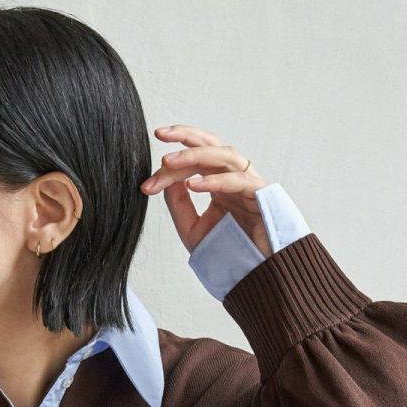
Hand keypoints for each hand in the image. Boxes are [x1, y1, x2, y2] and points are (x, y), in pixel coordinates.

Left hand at [140, 124, 271, 257]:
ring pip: (223, 155)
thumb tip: (165, 179)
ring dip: (195, 154)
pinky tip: (192, 186)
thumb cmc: (230, 252)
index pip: (192, 163)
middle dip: (184, 135)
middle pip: (210, 144)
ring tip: (169, 162)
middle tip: (159, 134)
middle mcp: (233, 177)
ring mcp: (248, 184)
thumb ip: (179, 205)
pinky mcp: (260, 196)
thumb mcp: (193, 229)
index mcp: (219, 183)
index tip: (146, 186)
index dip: (168, 170)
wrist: (258, 273)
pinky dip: (214, 180)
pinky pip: (237, 180)